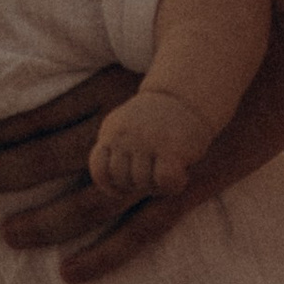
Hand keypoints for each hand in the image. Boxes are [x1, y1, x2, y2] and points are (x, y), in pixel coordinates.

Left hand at [35, 0, 283, 283]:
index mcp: (120, 75)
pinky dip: (105, 255)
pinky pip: (140, 231)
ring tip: (8, 236)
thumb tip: (79, 50)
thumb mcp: (162, 24)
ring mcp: (162, 159)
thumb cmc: (229, 26)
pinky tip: (72, 274)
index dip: (6, 128)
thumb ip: (119, 41)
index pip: (45, 107)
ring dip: (45, 222)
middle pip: (55, 156)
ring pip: (89, 200)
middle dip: (10, 175)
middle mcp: (133, 118)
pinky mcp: (191, 184)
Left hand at [90, 89, 211, 198]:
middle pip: (121, 179)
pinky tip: (181, 178)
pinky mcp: (170, 148)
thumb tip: (114, 188)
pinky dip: (173, 186)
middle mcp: (125, 135)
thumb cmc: (158, 121)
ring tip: (168, 170)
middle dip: (137, 184)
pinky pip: (165, 181)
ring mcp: (146, 141)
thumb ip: (117, 152)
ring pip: (142, 182)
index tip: (124, 188)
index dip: (110, 184)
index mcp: (112, 131)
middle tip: (154, 173)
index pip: (99, 168)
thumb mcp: (127, 129)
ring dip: (156, 186)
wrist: (185, 96)